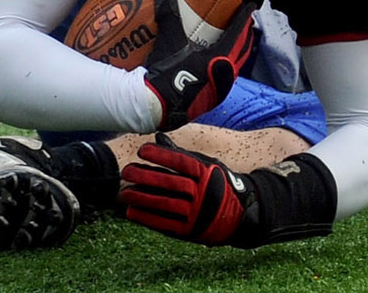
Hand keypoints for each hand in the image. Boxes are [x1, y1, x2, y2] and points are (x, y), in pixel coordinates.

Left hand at [121, 133, 258, 245]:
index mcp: (208, 172)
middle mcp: (204, 192)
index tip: (142, 150)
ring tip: (125, 193)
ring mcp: (197, 213)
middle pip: (170, 183)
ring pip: (165, 204)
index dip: (160, 155)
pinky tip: (132, 211)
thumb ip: (182, 154)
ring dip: (142, 198)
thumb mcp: (208, 165)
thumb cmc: (220, 183)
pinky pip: (166, 224)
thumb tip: (157, 138)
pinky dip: (147, 218)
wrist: (242, 214)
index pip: (181, 161)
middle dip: (145, 176)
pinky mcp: (191, 230)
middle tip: (126, 171)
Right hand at [142, 0, 255, 130]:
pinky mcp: (209, 100)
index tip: (251, 6)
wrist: (154, 107)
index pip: (237, 34)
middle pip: (241, 50)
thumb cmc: (165, 75)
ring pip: (233, 66)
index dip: (244, 18)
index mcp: (220, 60)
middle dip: (244, 35)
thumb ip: (169, 15)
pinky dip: (223, 65)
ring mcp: (219, 91)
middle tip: (246, 22)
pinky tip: (213, 64)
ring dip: (235, 51)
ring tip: (233, 42)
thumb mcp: (168, 42)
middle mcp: (225, 76)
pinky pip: (222, 77)